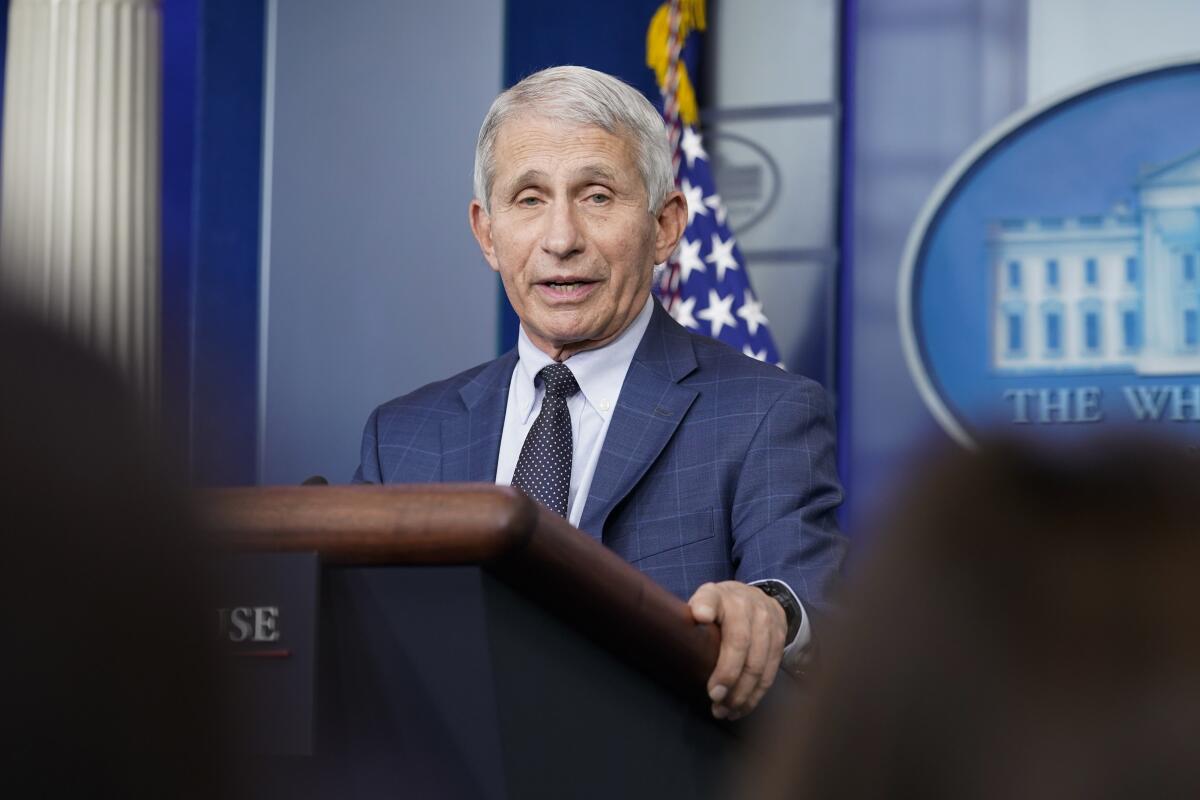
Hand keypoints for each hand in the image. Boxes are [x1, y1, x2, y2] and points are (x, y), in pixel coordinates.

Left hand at [689, 580, 786, 719]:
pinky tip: (741, 708)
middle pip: (740, 643)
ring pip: (758, 663)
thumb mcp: (702, 602)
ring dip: (742, 693)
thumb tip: (690, 624)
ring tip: (725, 711)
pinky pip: (770, 672)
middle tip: (714, 697)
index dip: (706, 607)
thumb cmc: (719, 608)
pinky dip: (755, 694)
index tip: (700, 617)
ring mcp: (768, 622)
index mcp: (720, 595)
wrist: (755, 599)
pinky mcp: (781, 639)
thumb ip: (694, 613)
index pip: (711, 599)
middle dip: (728, 674)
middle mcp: (748, 606)